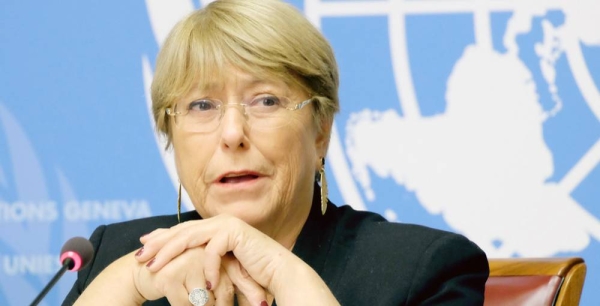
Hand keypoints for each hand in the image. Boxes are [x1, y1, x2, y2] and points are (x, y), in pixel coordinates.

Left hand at [136, 215, 292, 293]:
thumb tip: (184, 266)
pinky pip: (212, 250)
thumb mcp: (220, 267)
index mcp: (215, 227)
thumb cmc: (252, 273)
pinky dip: (206, 268)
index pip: (183, 230)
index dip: (162, 237)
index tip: (143, 246)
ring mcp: (226, 225)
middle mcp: (219, 222)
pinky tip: (203, 284)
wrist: (279, 273)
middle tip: (138, 255)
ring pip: (189, 237)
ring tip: (153, 267)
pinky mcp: (235, 233)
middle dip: (158, 244)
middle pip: (181, 231)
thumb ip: (204, 261)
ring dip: (169, 253)